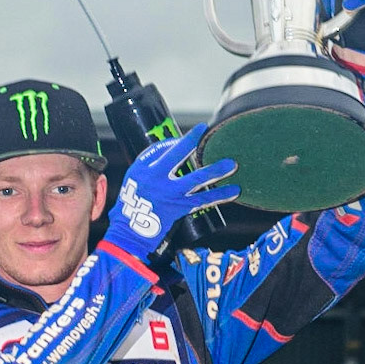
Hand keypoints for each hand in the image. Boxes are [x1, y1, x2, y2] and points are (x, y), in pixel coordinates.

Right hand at [104, 123, 239, 262]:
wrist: (130, 232)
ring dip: (215, 171)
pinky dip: (220, 195)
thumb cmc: (132, 204)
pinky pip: (203, 200)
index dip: (184, 140)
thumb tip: (174, 146)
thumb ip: (152, 162)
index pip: (164, 149)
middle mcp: (156, 179)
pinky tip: (234, 191)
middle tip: (211, 134)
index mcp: (144, 169)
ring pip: (196, 179)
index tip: (200, 130)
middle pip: (177, 157)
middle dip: (193, 144)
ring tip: (232, 165)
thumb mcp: (135, 178)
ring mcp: (169, 194)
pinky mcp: (179, 208)